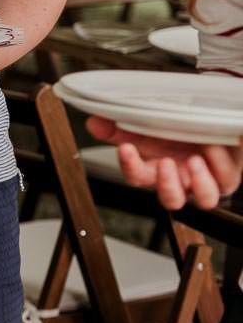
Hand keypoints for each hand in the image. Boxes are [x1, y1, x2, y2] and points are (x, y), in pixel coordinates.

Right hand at [87, 116, 242, 210]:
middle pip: (171, 200)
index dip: (131, 166)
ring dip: (200, 181)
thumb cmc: (181, 130)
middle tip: (166, 162)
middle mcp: (182, 182)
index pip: (138, 178)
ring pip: (205, 199)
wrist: (211, 122)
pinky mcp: (229, 176)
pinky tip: (221, 141)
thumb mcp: (152, 126)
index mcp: (159, 172)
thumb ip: (122, 127)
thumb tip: (93, 122)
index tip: (126, 149)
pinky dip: (224, 160)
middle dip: (168, 183)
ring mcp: (207, 182)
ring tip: (197, 158)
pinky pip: (229, 177)